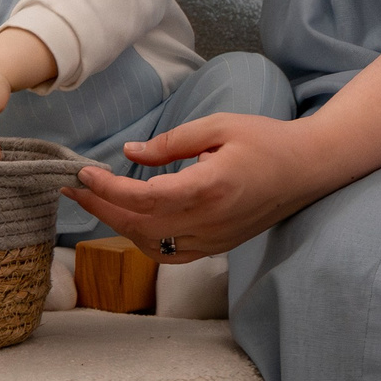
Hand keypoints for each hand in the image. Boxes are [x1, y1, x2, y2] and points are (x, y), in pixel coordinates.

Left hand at [60, 113, 329, 262]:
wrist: (308, 170)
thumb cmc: (267, 141)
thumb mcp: (219, 126)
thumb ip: (171, 143)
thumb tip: (130, 152)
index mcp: (209, 188)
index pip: (145, 198)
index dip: (109, 189)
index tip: (84, 173)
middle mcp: (209, 221)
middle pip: (139, 226)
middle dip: (100, 207)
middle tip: (72, 188)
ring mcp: (213, 239)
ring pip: (150, 245)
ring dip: (117, 225)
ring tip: (93, 201)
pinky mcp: (216, 247)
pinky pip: (169, 254)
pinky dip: (142, 240)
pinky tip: (128, 221)